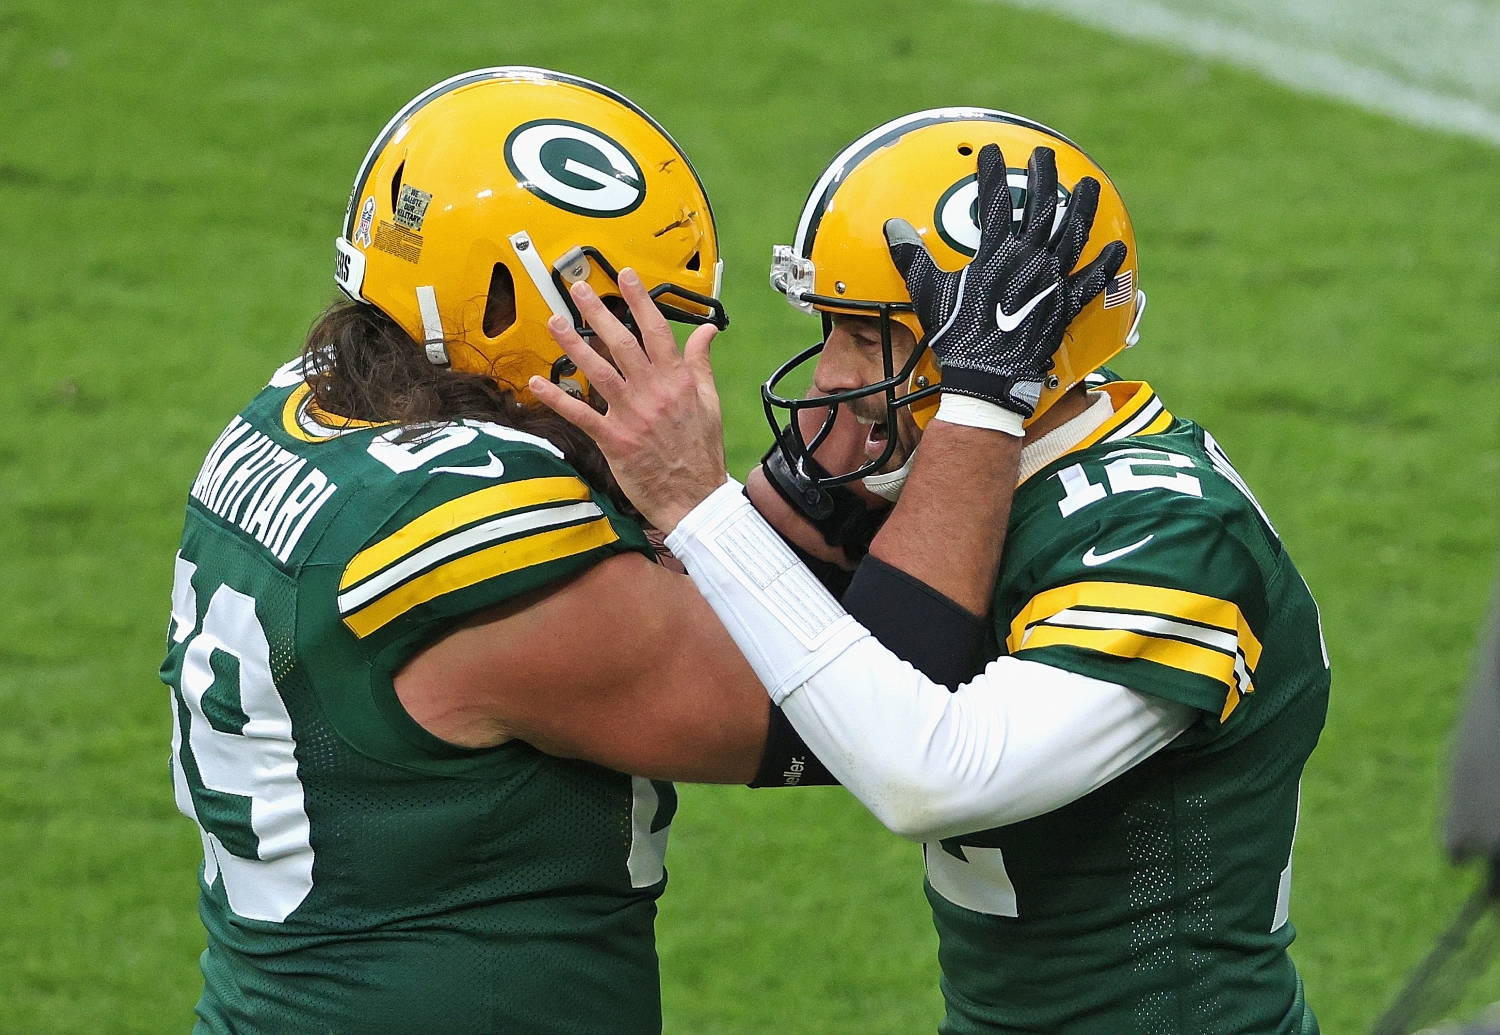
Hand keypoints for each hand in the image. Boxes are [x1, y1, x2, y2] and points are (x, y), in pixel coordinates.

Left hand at [529, 269, 725, 532]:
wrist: (696, 497)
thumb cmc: (701, 452)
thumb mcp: (710, 402)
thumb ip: (701, 363)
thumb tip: (707, 332)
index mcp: (677, 381)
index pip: (656, 331)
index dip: (639, 301)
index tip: (626, 277)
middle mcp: (653, 393)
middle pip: (621, 344)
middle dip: (598, 313)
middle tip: (578, 290)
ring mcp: (632, 416)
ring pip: (598, 372)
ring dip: (573, 345)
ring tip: (555, 323)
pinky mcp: (615, 440)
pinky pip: (581, 415)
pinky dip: (558, 398)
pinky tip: (537, 382)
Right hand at [884, 143, 1126, 416]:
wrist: (987, 380)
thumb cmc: (956, 338)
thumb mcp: (929, 296)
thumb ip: (913, 258)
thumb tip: (891, 228)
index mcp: (995, 255)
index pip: (995, 202)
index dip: (993, 172)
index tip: (992, 151)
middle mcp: (1028, 262)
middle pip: (1042, 209)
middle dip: (1044, 177)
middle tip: (1046, 155)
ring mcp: (1050, 283)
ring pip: (1072, 236)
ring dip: (1082, 209)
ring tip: (1090, 186)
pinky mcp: (1064, 307)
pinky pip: (1090, 283)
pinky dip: (1104, 266)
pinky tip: (1116, 249)